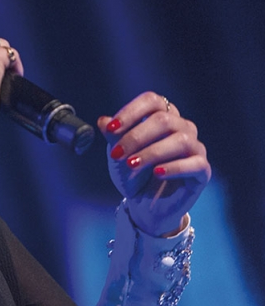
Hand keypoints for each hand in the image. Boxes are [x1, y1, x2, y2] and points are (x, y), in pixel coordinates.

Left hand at [97, 91, 210, 235]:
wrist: (143, 203)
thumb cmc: (132, 173)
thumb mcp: (118, 154)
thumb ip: (113, 137)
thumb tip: (103, 121)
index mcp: (162, 116)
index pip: (152, 101)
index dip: (131, 112)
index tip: (111, 129)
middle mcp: (182, 127)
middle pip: (164, 120)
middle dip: (136, 137)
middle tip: (116, 154)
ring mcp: (195, 147)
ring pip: (180, 140)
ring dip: (152, 152)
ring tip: (132, 164)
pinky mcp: (202, 170)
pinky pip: (195, 163)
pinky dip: (174, 167)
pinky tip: (157, 173)